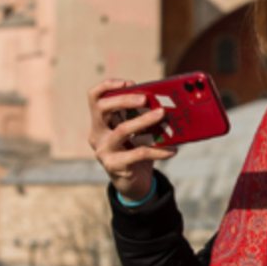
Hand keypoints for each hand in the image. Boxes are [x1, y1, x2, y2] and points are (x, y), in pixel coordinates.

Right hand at [86, 79, 176, 199]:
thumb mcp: (139, 130)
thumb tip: (164, 100)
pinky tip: (173, 150)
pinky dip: (158, 150)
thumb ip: (143, 115)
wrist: (133, 182)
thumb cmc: (137, 150)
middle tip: (145, 98)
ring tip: (162, 114)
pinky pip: (139, 153)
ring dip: (144, 120)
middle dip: (124, 100)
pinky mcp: (114, 165)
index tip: (129, 82)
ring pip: (121, 130)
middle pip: (101, 108)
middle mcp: (97, 134)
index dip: (108, 86)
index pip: (94, 97)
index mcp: (101, 121)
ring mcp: (103, 150)